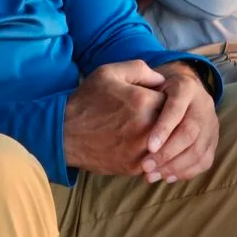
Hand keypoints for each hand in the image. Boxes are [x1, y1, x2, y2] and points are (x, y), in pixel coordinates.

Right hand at [64, 60, 165, 174]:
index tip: (154, 98)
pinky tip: (136, 142)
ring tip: (142, 128)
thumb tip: (162, 81)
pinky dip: (151, 152)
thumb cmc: (87, 100)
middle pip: (172, 123)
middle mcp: (147, 128)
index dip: (163, 98)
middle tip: (149, 114)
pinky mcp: (134, 167)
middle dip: (165, 118)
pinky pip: (154, 159)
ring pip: (166, 144)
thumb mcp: (109, 72)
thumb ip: (140, 70)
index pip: (172, 100)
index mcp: (143, 102)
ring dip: (160, 137)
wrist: (64, 133)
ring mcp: (141, 151)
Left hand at [141, 61, 218, 183]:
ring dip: (174, 167)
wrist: (182, 92)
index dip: (164, 129)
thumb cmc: (157, 89)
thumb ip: (140, 86)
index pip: (176, 109)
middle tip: (145, 166)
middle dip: (167, 153)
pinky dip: (186, 172)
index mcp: (186, 87)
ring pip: (198, 150)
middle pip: (190, 132)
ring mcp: (211, 123)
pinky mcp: (214, 140)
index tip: (148, 146)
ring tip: (151, 175)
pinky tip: (166, 177)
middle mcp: (203, 104)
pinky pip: (205, 160)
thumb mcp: (149, 81)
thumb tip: (132, 103)